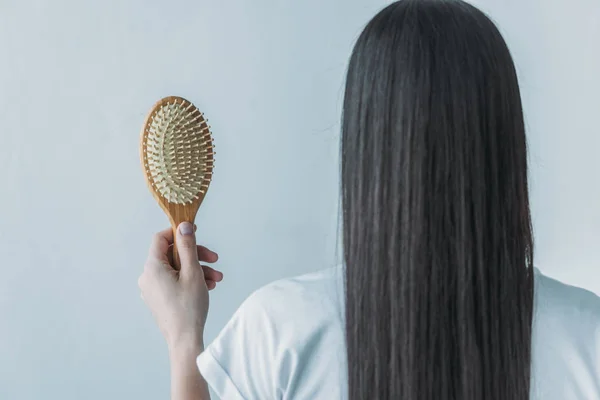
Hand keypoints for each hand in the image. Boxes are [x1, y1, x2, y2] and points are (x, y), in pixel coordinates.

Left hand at [138, 222, 222, 351]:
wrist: (184, 340)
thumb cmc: (188, 308)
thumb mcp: (192, 271)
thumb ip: (188, 246)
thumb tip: (184, 226)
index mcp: (152, 267)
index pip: (161, 238)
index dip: (178, 232)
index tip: (195, 231)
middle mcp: (148, 277)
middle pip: (172, 255)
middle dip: (195, 255)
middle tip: (214, 258)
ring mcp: (153, 289)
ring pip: (176, 269)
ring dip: (197, 269)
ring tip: (216, 278)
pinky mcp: (159, 298)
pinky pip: (175, 281)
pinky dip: (190, 280)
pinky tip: (207, 286)